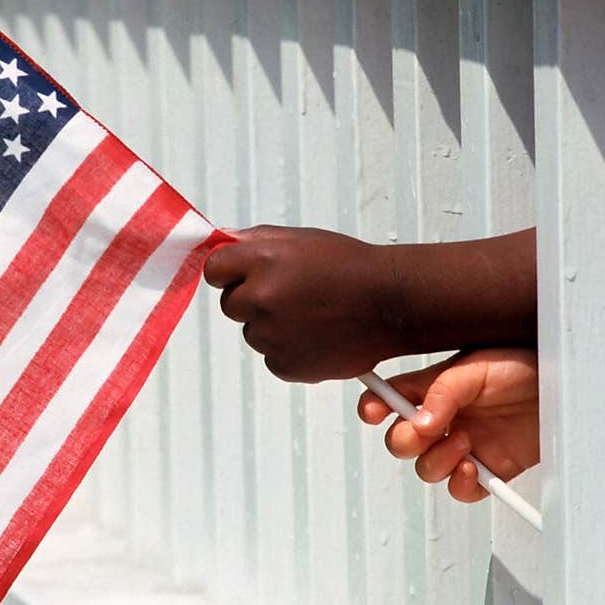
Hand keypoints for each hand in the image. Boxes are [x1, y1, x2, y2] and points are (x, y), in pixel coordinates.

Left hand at [203, 225, 401, 381]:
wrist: (391, 304)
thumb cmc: (351, 268)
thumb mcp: (302, 240)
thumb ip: (257, 240)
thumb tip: (223, 242)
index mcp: (262, 261)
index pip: (214, 270)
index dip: (228, 272)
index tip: (242, 275)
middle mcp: (262, 298)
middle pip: (231, 305)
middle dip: (252, 300)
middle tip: (291, 294)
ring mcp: (272, 335)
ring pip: (254, 333)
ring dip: (272, 326)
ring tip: (312, 315)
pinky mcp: (285, 365)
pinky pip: (272, 358)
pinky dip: (289, 350)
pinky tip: (317, 335)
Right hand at [357, 348, 539, 502]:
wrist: (563, 386)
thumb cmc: (523, 363)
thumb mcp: (477, 366)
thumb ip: (443, 392)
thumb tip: (420, 422)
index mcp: (432, 387)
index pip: (389, 398)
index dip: (374, 406)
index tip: (374, 412)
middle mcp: (443, 418)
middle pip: (400, 441)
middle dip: (405, 441)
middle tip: (428, 431)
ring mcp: (463, 445)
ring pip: (426, 469)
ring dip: (437, 461)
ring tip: (464, 443)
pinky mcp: (488, 469)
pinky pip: (461, 490)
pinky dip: (461, 484)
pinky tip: (473, 468)